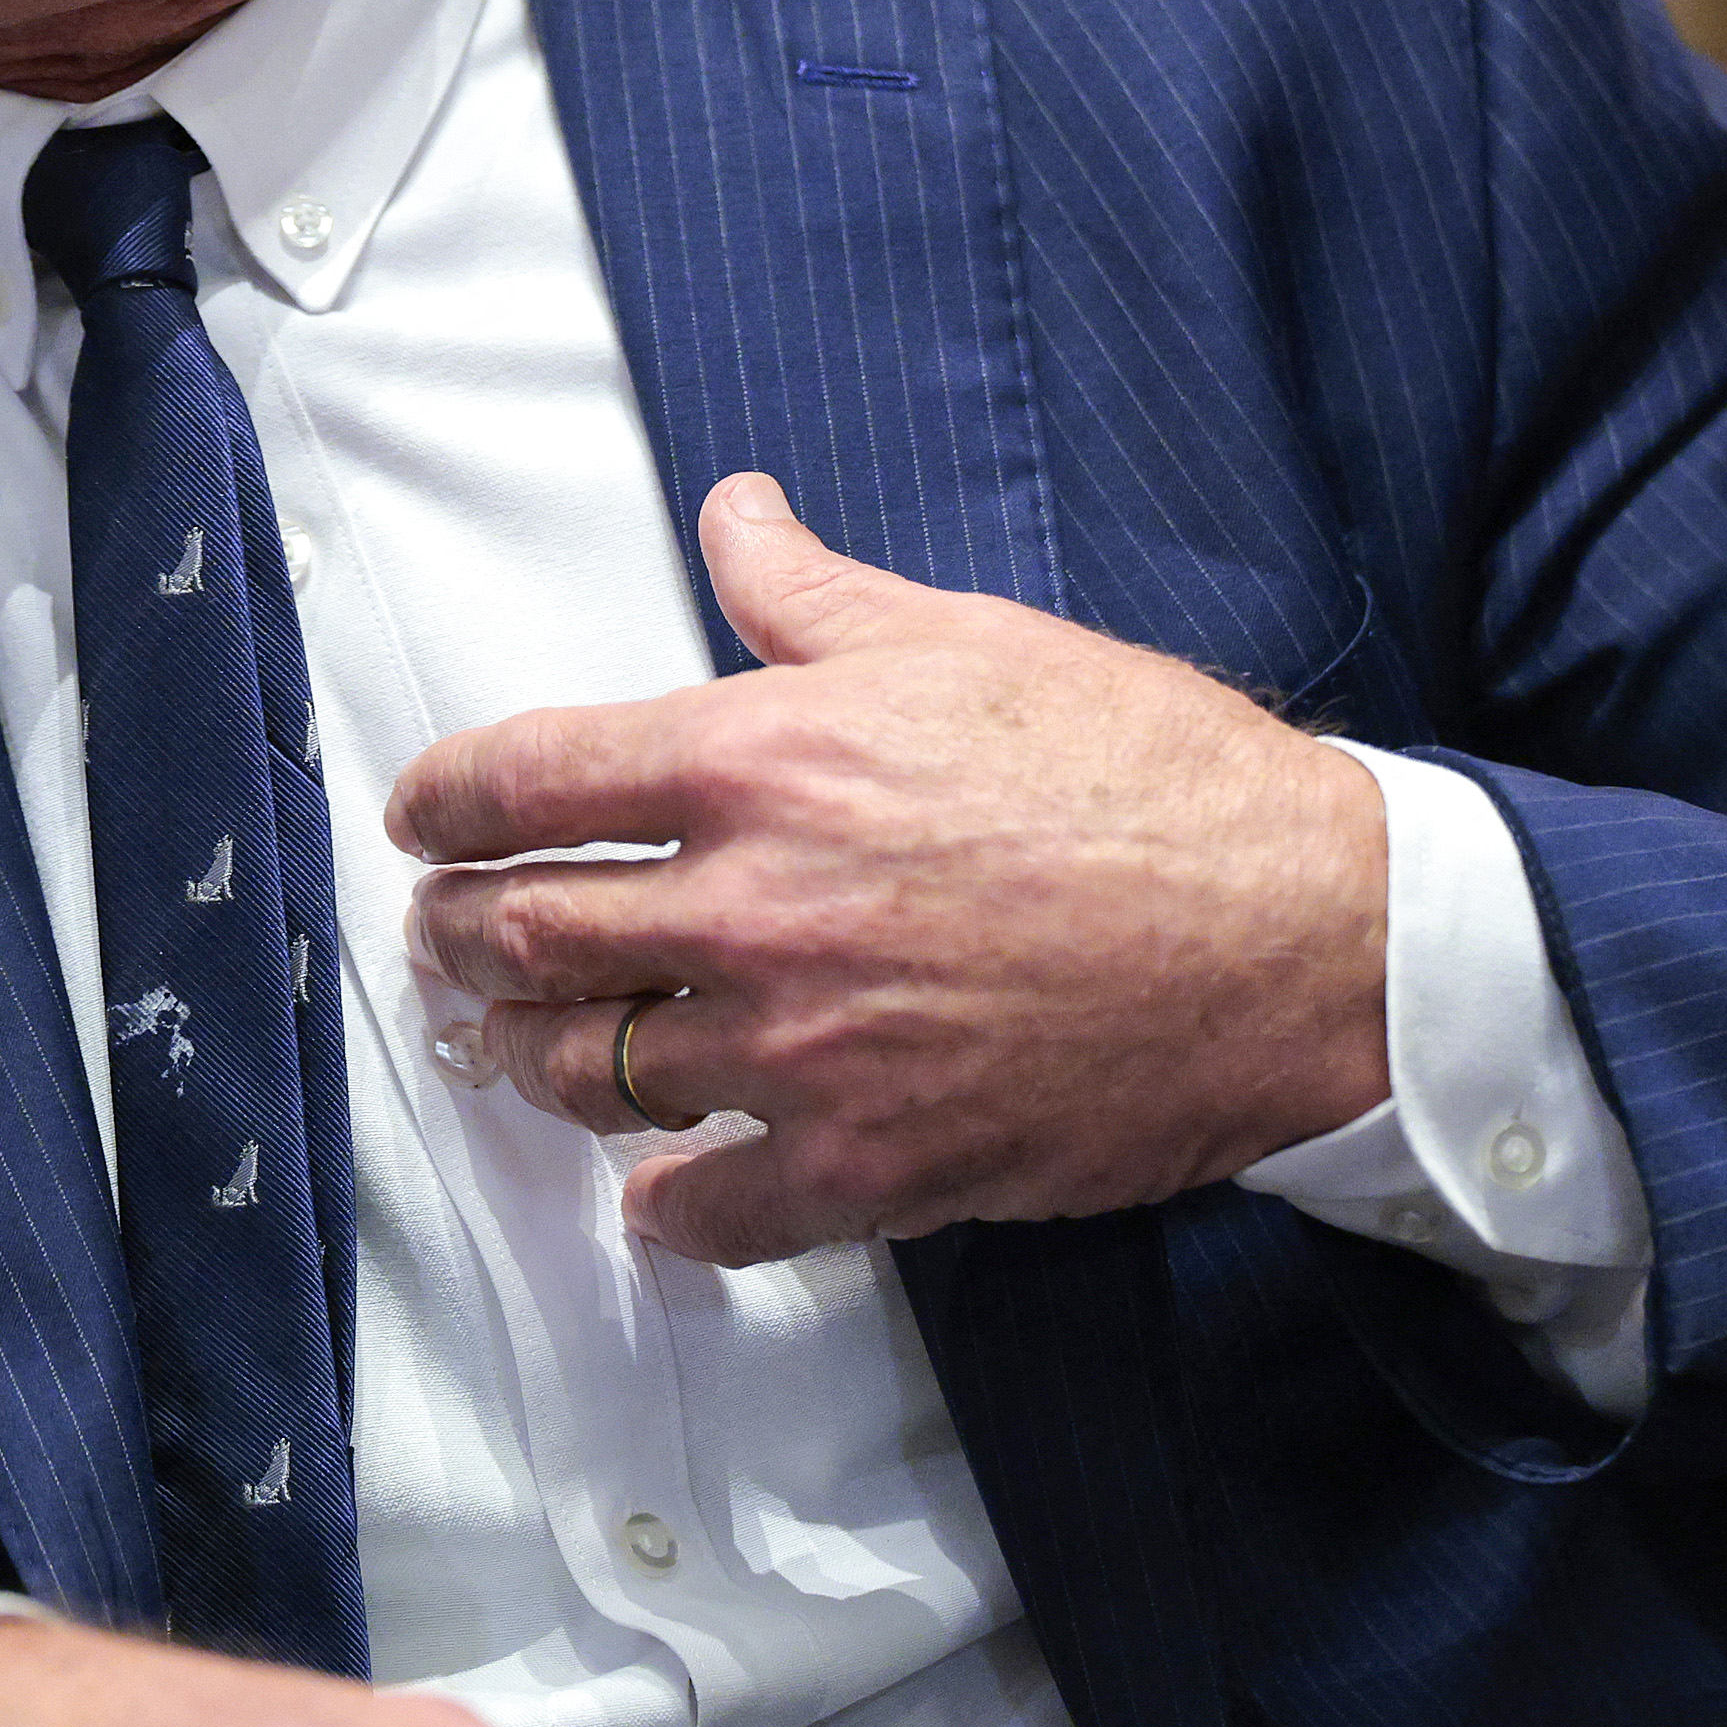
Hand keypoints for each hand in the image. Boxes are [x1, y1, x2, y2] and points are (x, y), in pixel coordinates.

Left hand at [388, 473, 1390, 1267]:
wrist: (1299, 937)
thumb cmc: (1152, 774)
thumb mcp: (972, 639)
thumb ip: (813, 596)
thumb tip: (735, 514)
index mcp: (765, 757)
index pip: (527, 779)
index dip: (445, 802)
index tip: (427, 819)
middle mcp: (755, 907)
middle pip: (529, 934)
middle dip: (464, 935)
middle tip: (455, 936)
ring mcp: (804, 1053)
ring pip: (590, 1074)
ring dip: (538, 1061)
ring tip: (528, 1049)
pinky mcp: (871, 1168)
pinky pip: (706, 1212)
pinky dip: (664, 1208)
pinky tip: (658, 1192)